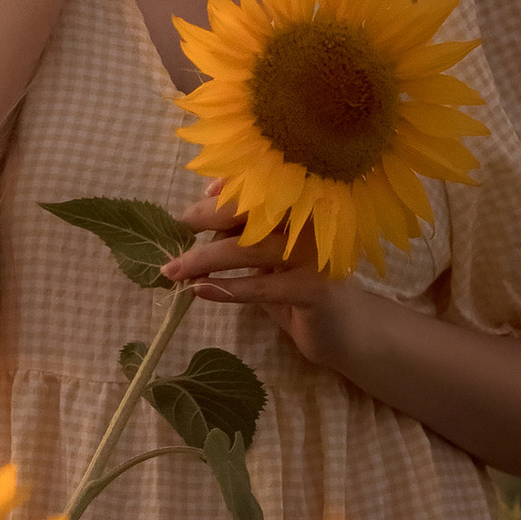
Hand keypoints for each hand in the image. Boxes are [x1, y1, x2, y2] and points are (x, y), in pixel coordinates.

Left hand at [160, 193, 346, 366]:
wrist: (347, 331)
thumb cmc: (301, 289)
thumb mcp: (271, 257)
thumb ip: (246, 232)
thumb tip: (202, 208)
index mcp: (303, 209)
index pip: (260, 188)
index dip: (225, 190)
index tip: (196, 201)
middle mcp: (311, 225)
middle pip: (251, 212)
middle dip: (206, 218)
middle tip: (175, 229)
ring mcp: (315, 256)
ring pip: (249, 249)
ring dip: (205, 259)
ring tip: (173, 270)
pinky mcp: (314, 289)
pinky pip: (261, 287)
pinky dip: (227, 289)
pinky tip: (200, 291)